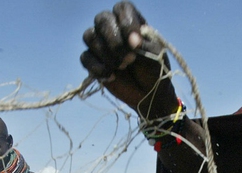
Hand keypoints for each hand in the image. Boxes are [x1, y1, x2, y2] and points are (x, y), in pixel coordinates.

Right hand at [81, 2, 178, 117]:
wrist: (149, 94)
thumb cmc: (154, 70)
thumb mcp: (156, 56)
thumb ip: (144, 46)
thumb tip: (132, 40)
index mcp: (131, 22)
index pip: (121, 8)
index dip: (126, 23)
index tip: (135, 42)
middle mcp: (113, 28)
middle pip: (101, 19)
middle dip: (114, 40)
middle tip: (129, 59)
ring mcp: (101, 44)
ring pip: (90, 37)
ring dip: (106, 54)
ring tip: (122, 67)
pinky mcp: (93, 61)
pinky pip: (85, 58)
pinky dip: (97, 68)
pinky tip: (110, 76)